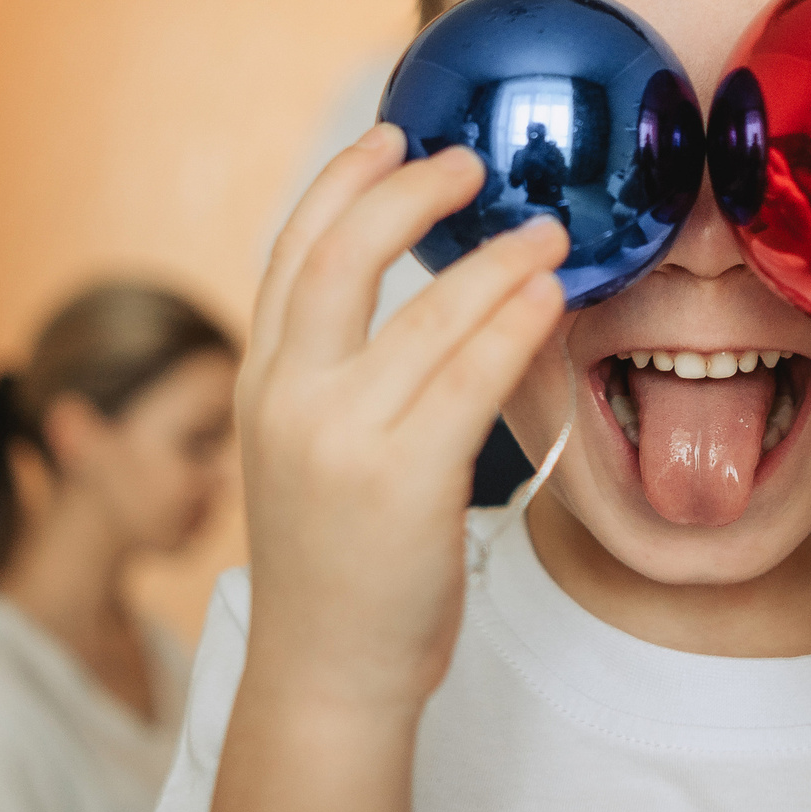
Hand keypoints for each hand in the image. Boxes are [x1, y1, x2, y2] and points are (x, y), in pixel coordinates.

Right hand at [238, 124, 566, 714]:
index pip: (291, 252)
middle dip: (411, 192)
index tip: (391, 135)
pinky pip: (472, 377)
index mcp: (260, 384)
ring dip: (496, 260)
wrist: (328, 675)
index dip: (342, 180)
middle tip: (474, 161)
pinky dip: (515, 324)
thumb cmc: (339, 567)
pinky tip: (550, 296)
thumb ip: (339, 378)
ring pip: (427, 315)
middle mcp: (287, 400)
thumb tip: (430, 299)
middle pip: (342, 255)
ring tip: (546, 234)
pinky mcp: (402, 481)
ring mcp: (341, 439)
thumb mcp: (308, 453)